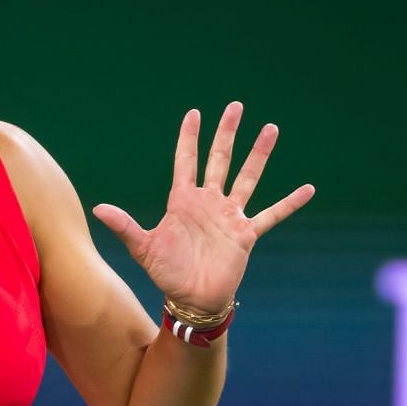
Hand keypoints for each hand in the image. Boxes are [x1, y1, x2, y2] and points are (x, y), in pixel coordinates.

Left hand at [90, 102, 314, 313]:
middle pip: (219, 159)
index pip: (187, 161)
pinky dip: (290, 203)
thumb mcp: (144, 248)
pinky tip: (308, 189)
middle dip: (226, 133)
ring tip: (270, 129)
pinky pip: (272, 214)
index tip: (194, 114)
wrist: (192, 299)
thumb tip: (98, 209)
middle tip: (235, 106)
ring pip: (248, 177)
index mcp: (183, 201)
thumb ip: (125, 226)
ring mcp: (229, 215)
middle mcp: (209, 202)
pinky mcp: (246, 233)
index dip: (189, 138)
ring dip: (259, 155)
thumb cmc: (167, 273)